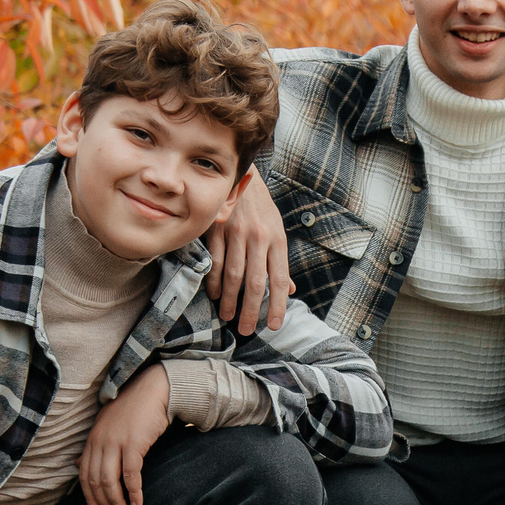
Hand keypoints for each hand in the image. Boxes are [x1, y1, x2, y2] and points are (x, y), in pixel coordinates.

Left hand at [81, 366, 172, 504]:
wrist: (154, 390)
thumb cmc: (133, 409)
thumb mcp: (107, 426)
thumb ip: (94, 446)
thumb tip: (77, 465)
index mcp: (92, 439)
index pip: (84, 475)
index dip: (89, 498)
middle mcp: (100, 442)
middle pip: (96, 482)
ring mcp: (116, 442)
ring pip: (110, 481)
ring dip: (117, 503)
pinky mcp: (134, 443)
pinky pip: (131, 475)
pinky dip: (133, 492)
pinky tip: (138, 504)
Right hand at [203, 171, 289, 335]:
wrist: (241, 175)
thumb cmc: (261, 208)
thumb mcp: (278, 230)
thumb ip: (280, 261)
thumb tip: (289, 290)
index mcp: (277, 240)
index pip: (280, 279)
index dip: (277, 305)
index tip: (273, 325)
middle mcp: (259, 238)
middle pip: (255, 282)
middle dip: (250, 310)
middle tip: (246, 330)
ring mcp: (237, 233)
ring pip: (233, 275)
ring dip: (229, 300)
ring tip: (228, 316)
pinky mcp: (217, 229)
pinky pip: (215, 262)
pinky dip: (214, 282)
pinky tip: (214, 294)